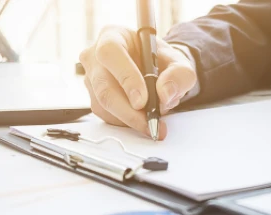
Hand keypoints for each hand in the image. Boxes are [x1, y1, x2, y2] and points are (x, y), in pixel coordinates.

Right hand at [79, 26, 196, 139]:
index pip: (111, 52)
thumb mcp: (179, 61)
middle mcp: (95, 55)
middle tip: (150, 122)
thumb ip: (179, 74)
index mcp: (112, 36)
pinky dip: (126, 122)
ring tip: (154, 120)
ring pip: (104, 104)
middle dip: (128, 110)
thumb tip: (164, 95)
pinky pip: (106, 115)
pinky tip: (142, 119)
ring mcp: (91, 78)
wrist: (154, 69)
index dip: (125, 77)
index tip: (142, 100)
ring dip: (130, 119)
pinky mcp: (93, 98)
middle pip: (103, 86)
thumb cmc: (160, 60)